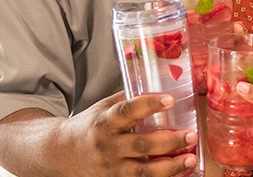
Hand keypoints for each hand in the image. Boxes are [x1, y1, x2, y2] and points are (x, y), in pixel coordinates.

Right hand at [53, 91, 198, 176]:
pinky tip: (179, 173)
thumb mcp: (103, 108)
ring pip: (143, 171)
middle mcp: (108, 146)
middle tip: (191, 135)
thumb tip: (158, 84)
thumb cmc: (89, 126)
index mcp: (105, 122)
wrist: (60, 153)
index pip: (127, 111)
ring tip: (191, 158)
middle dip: (169, 141)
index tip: (169, 99)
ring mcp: (111, 167)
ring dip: (170, 167)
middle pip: (141, 146)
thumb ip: (127, 99)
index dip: (148, 105)